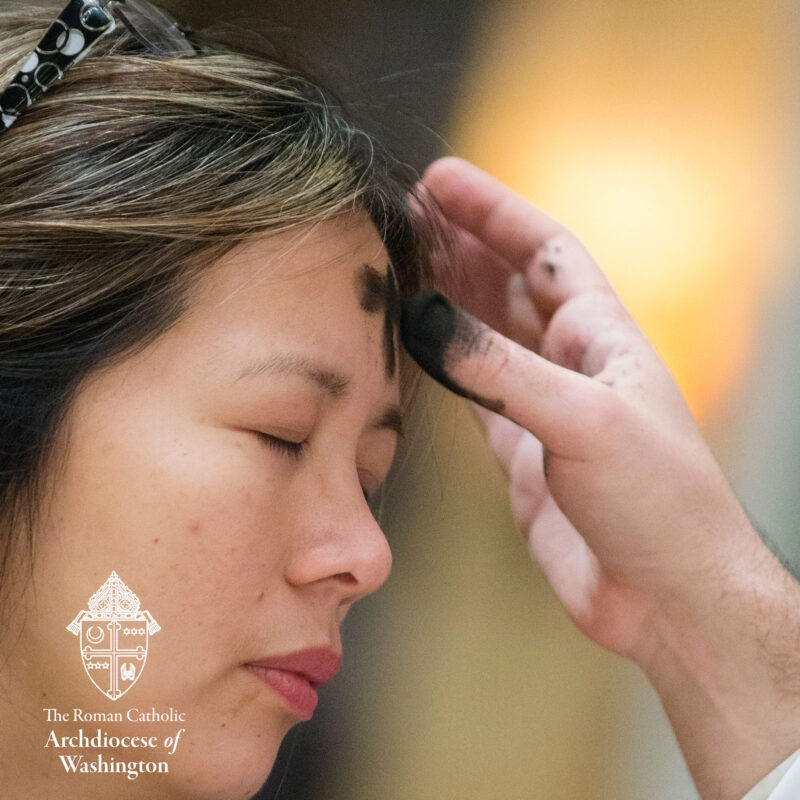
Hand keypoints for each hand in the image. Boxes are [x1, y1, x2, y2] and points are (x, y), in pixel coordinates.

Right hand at [401, 156, 799, 799]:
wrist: (666, 596)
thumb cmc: (656, 502)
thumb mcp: (580, 421)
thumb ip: (499, 371)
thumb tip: (423, 318)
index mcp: (603, 338)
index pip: (545, 251)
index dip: (494, 211)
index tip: (440, 181)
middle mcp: (573, 365)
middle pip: (510, 285)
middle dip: (463, 246)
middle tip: (406, 216)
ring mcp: (545, 409)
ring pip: (488, 337)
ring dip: (450, 300)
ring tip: (405, 266)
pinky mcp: (523, 454)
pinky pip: (475, 394)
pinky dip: (446, 367)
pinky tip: (421, 346)